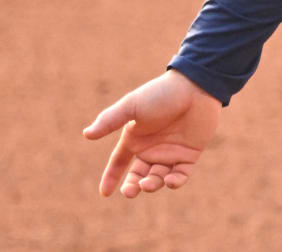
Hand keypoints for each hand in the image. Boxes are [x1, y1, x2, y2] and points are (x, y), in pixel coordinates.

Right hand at [83, 69, 222, 197]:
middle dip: (132, 187)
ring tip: (147, 184)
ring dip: (151, 185)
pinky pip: (181, 175)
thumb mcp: (132, 106)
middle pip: (138, 175)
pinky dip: (175, 182)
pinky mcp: (189, 154)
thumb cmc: (161, 94)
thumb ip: (110, 120)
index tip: (104, 194)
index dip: (111, 177)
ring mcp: (171, 152)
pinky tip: (169, 181)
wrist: (195, 87)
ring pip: (158, 178)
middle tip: (130, 192)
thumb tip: (87, 134)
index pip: (119, 161)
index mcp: (135, 136)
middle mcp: (151, 147)